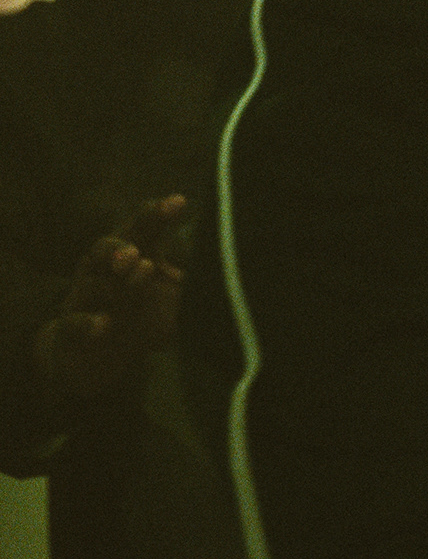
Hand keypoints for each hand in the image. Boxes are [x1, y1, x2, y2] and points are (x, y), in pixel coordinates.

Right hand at [33, 194, 187, 398]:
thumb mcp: (168, 290)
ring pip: (92, 286)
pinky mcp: (69, 332)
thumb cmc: (138, 312)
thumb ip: (192, 273)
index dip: (156, 214)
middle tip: (136, 254)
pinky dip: (87, 324)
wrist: (93, 356)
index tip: (178, 202)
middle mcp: (101, 270)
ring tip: (138, 276)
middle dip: (119, 247)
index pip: (141, 228)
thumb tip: (226, 259)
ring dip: (113, 284)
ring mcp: (82, 299)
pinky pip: (72, 326)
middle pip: (105, 249)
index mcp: (127, 251)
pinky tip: (104, 324)